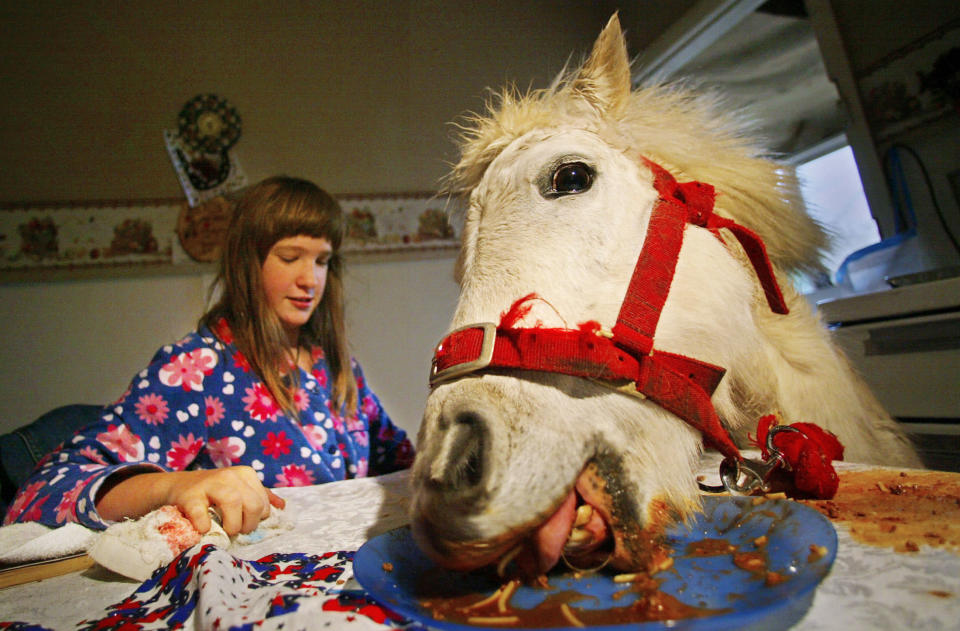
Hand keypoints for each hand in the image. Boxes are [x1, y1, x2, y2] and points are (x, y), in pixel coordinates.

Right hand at [96, 466, 285, 535]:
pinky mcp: (189, 495)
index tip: (243, 522)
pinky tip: (204, 529)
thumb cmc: (213, 493)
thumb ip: (260, 497)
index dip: (256, 519)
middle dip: (247, 525)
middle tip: (235, 530)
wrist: (176, 487)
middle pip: (253, 505)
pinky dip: (205, 525)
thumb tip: (282, 506)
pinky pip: (202, 513)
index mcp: (246, 474)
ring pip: (233, 503)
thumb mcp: (239, 490)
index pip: (263, 504)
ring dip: (232, 525)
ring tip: (225, 531)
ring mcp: (209, 483)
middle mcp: (230, 475)